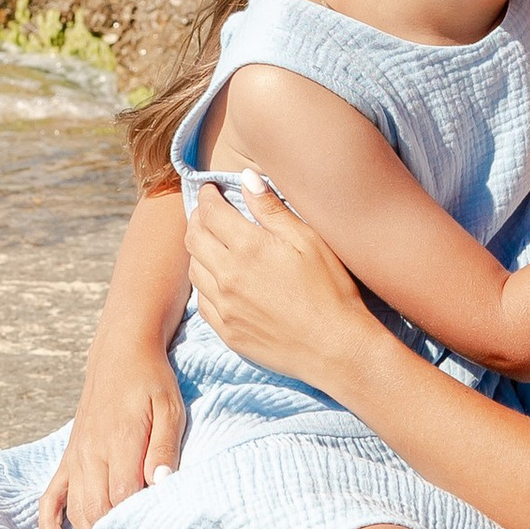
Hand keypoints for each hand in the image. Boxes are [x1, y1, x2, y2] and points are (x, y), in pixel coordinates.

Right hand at [36, 358, 184, 528]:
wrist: (120, 351)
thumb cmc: (152, 380)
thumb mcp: (170, 407)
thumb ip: (164, 447)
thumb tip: (161, 484)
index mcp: (118, 443)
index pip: (123, 499)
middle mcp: (91, 455)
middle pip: (96, 512)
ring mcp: (76, 458)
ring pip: (75, 510)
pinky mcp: (69, 459)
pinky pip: (50, 497)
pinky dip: (49, 527)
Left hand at [185, 181, 372, 389]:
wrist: (336, 349)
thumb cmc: (331, 291)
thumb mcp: (308, 241)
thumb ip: (273, 209)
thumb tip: (246, 179)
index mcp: (248, 248)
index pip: (211, 212)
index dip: (208, 195)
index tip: (212, 189)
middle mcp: (227, 276)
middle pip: (193, 238)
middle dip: (198, 218)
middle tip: (209, 212)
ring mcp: (224, 307)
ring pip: (194, 269)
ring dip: (199, 250)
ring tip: (214, 243)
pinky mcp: (227, 331)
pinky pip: (202, 301)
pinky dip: (206, 283)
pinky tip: (221, 279)